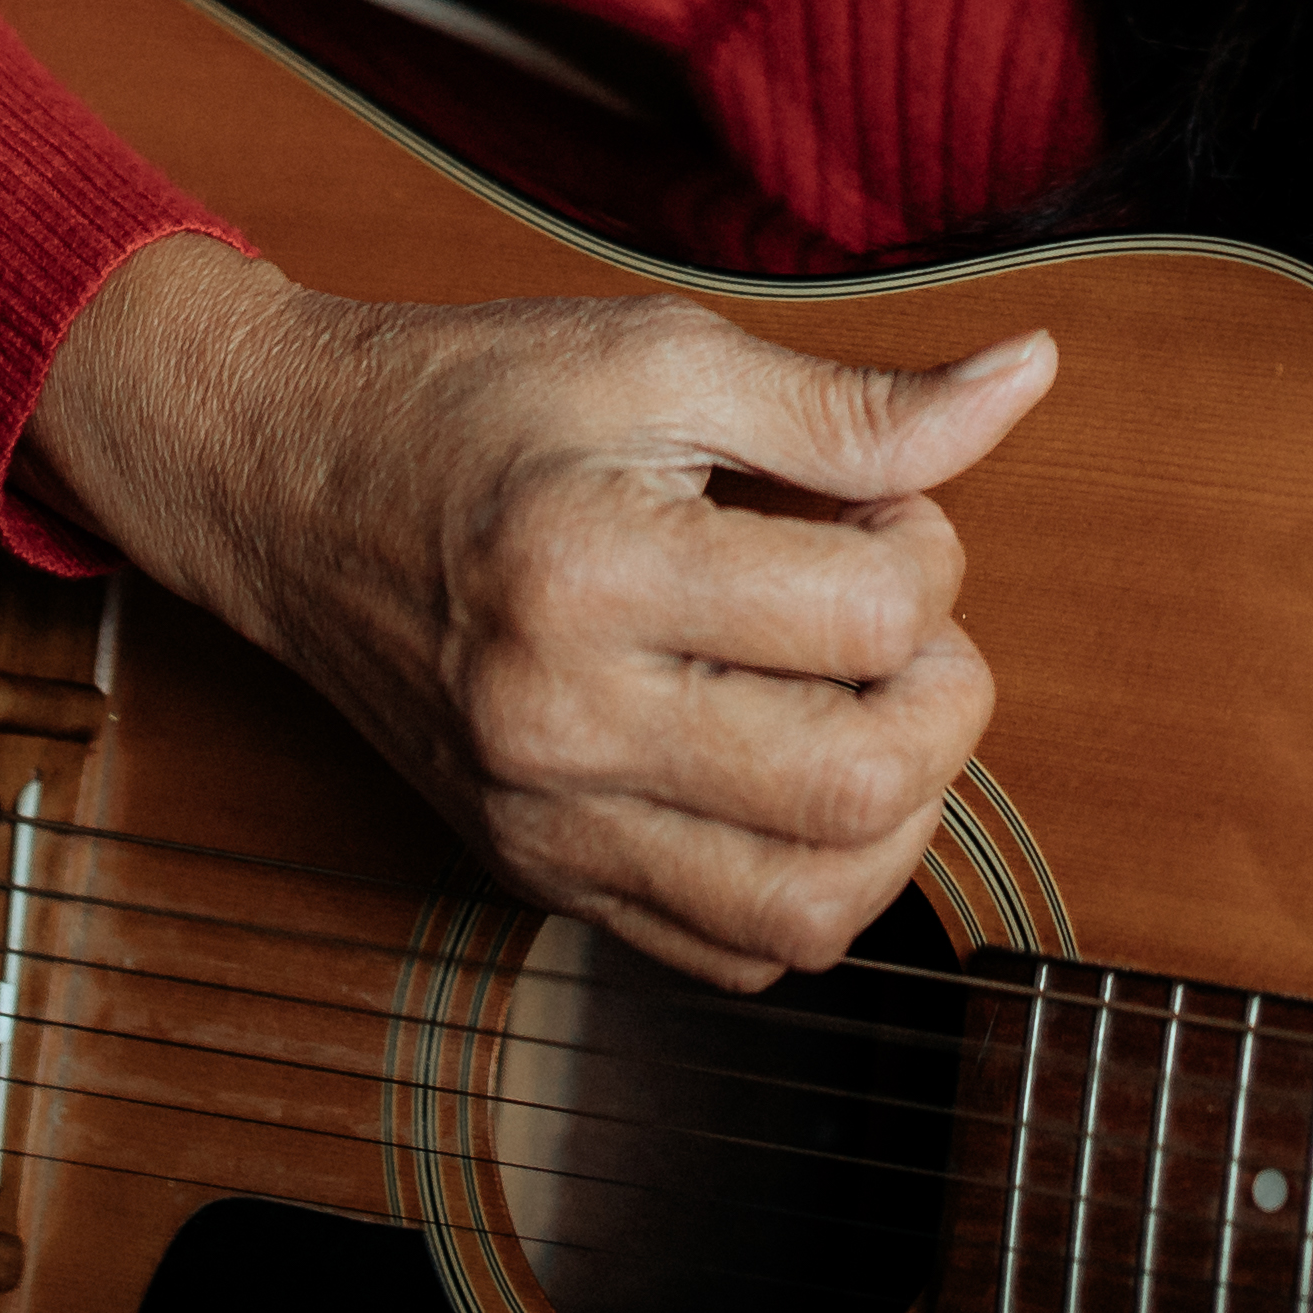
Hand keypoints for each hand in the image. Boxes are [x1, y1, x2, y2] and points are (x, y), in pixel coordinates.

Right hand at [18, 232, 1056, 988]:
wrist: (281, 484)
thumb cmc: (473, 403)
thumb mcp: (665, 355)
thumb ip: (854, 399)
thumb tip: (1030, 377)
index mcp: (589, 574)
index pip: (872, 617)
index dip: (929, 546)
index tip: (878, 499)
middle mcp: (558, 728)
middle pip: (860, 790)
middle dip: (943, 697)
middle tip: (896, 615)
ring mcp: (543, 825)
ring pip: (808, 915)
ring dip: (896, 816)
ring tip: (860, 704)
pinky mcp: (537, 876)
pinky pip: (728, 956)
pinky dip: (807, 888)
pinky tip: (794, 775)